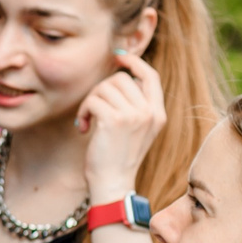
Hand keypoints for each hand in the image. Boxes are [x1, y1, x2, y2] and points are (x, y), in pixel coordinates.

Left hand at [76, 47, 165, 200]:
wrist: (113, 184)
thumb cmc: (117, 157)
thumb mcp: (136, 129)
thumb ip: (135, 105)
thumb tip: (121, 74)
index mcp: (158, 113)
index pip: (151, 76)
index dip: (134, 63)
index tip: (118, 58)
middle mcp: (150, 112)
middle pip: (121, 79)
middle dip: (101, 91)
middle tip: (94, 111)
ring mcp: (134, 115)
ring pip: (104, 87)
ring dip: (90, 102)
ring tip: (88, 121)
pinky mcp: (114, 120)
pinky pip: (92, 100)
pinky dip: (83, 112)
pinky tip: (84, 128)